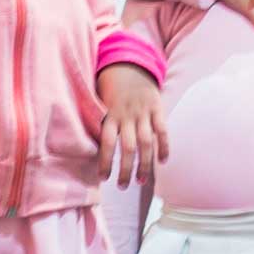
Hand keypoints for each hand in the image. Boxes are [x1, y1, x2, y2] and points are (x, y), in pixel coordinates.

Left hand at [96, 64, 168, 186]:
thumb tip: (89, 151)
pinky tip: (163, 162)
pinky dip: (164, 146)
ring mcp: (143, 112)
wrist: (131, 66)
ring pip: (145, 142)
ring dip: (144, 164)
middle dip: (125, 169)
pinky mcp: (157, 109)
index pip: (107, 142)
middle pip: (127, 147)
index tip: (103, 178)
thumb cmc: (112, 93)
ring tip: (141, 182)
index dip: (105, 160)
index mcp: (110, 115)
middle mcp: (126, 115)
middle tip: (122, 186)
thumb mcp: (101, 104)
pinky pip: (162, 130)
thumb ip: (100, 124)